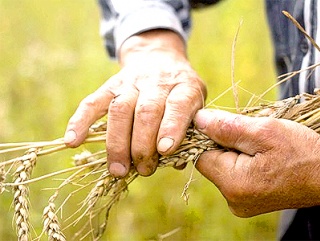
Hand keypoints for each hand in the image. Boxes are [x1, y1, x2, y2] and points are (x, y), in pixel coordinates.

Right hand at [64, 30, 206, 176]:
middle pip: (146, 111)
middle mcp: (156, 82)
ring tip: (118, 170)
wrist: (160, 59)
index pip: (178, 105)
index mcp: (184, 87)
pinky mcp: (110, 85)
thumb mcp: (196, 104)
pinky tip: (72, 141)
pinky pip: (92, 102)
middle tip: (143, 170)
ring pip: (120, 110)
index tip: (164, 151)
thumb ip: (190, 130)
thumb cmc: (180, 91)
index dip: (171, 127)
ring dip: (117, 143)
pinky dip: (80, 121)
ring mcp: (131, 83)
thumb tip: (177, 162)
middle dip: (142, 145)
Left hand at [193, 109, 319, 216]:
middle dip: (225, 143)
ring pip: (223, 167)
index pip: (201, 155)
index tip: (228, 126)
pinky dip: (242, 161)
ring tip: (259, 146)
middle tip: (250, 135)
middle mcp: (233, 199)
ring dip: (235, 150)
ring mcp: (241, 203)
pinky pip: (234, 175)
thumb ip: (227, 127)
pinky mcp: (248, 201)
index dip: (209, 137)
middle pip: (212, 162)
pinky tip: (261, 156)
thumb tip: (198, 120)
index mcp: (233, 183)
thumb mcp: (264, 132)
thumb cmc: (302, 152)